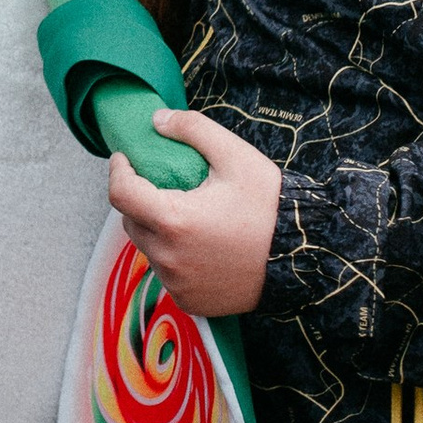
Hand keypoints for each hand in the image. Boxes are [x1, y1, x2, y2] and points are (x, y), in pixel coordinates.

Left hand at [107, 109, 281, 318]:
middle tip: (162, 185)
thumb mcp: (236, 156)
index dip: (118, 171)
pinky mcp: (190, 301)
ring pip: (149, 249)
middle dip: (138, 200)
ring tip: (188, 215)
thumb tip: (157, 121)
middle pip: (131, 221)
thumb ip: (193, 129)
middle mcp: (169, 257)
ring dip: (156, 230)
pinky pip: (167, 274)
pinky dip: (174, 257)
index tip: (125, 159)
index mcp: (173, 220)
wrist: (303, 260)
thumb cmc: (270, 207)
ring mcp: (178, 284)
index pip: (120, 193)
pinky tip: (200, 245)